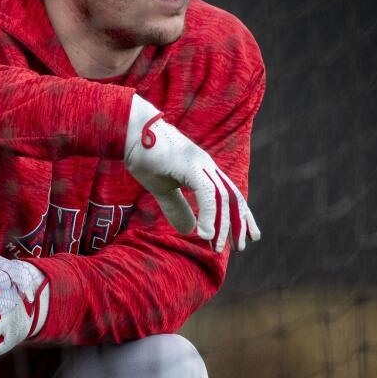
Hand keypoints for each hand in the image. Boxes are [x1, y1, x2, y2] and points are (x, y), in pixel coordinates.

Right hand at [123, 95, 260, 251]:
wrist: (128, 130)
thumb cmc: (143, 154)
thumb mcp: (161, 188)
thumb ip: (177, 207)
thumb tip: (189, 230)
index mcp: (202, 170)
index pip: (229, 194)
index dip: (240, 215)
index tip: (248, 236)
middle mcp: (206, 166)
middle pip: (232, 196)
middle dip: (239, 222)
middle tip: (242, 246)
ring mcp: (200, 163)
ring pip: (222, 197)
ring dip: (223, 224)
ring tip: (218, 247)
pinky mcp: (190, 165)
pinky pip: (206, 193)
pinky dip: (209, 214)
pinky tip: (206, 233)